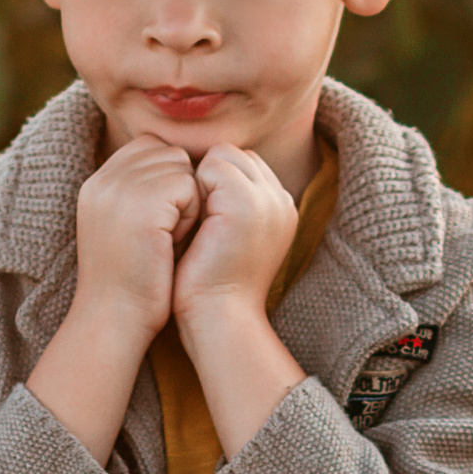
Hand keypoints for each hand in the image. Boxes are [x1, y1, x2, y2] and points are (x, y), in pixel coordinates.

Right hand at [73, 134, 201, 343]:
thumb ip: (141, 191)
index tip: (162, 217)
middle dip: (179, 189)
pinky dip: (190, 215)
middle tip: (164, 232)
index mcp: (96, 183)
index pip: (148, 147)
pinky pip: (188, 187)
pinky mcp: (142, 204)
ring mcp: (120, 190)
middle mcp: (103, 180)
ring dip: (186, 201)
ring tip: (167, 237)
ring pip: (181, 167)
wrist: (115, 319)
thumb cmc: (131, 281)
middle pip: (168, 153)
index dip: (168, 177)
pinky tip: (172, 242)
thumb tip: (181, 164)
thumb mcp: (125, 227)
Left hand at [172, 144, 297, 338]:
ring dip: (199, 182)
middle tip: (194, 219)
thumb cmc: (209, 284)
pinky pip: (211, 165)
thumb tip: (193, 173)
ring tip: (194, 221)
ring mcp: (268, 198)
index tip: (200, 219)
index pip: (242, 164)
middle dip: (208, 177)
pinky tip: (191, 221)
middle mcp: (281, 200)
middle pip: (235, 155)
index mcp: (279, 209)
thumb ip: (222, 204)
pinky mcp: (247, 202)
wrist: (218, 319)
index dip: (213, 183)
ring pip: (223, 155)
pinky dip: (193, 188)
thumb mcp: (222, 236)